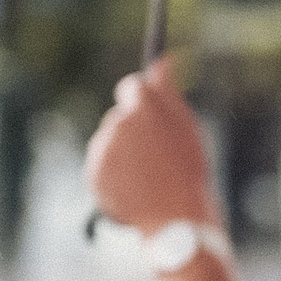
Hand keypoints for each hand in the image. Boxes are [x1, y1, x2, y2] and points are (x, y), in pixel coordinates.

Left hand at [85, 58, 215, 232]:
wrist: (174, 219)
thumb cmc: (188, 173)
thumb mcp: (186, 130)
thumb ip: (168, 93)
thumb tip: (161, 60)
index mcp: (143, 110)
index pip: (133, 87)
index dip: (143, 98)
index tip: (151, 110)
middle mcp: (117, 125)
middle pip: (122, 116)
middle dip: (137, 130)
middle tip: (159, 154)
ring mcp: (102, 150)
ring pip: (111, 141)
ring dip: (126, 153)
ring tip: (150, 175)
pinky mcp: (92, 172)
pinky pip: (102, 165)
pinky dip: (115, 173)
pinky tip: (135, 187)